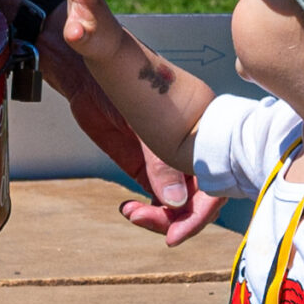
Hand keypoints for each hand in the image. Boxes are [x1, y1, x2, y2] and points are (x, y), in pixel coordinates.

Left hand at [49, 66, 224, 243]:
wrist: (84, 71)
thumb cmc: (118, 81)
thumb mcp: (140, 123)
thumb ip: (158, 163)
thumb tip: (175, 203)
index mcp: (205, 126)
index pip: (219, 177)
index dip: (204, 209)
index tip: (179, 231)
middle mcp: (192, 145)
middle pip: (201, 195)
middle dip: (183, 219)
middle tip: (159, 232)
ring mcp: (169, 156)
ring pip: (180, 201)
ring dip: (162, 217)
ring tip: (133, 214)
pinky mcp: (145, 163)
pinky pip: (158, 197)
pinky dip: (149, 211)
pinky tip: (128, 209)